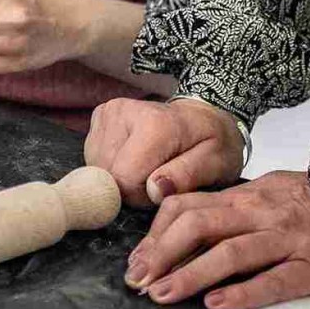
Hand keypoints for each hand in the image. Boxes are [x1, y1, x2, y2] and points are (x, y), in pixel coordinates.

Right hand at [85, 97, 242, 206]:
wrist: (201, 116)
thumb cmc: (211, 143)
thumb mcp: (216, 164)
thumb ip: (187, 176)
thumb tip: (154, 190)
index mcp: (155, 125)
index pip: (125, 180)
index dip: (141, 197)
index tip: (162, 190)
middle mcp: (124, 111)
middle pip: (108, 174)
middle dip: (130, 187)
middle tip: (157, 178)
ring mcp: (108, 111)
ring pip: (97, 166)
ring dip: (120, 176)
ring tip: (147, 166)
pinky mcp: (100, 114)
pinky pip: (94, 155)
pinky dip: (112, 164)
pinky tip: (134, 157)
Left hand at [123, 170, 309, 308]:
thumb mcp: (273, 191)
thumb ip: (235, 204)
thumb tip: (187, 219)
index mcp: (250, 195)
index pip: (190, 206)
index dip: (158, 233)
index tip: (138, 259)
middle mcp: (264, 213)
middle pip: (200, 226)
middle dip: (162, 253)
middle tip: (139, 279)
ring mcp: (289, 240)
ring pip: (231, 253)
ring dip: (191, 274)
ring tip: (164, 294)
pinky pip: (275, 280)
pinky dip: (243, 293)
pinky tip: (218, 304)